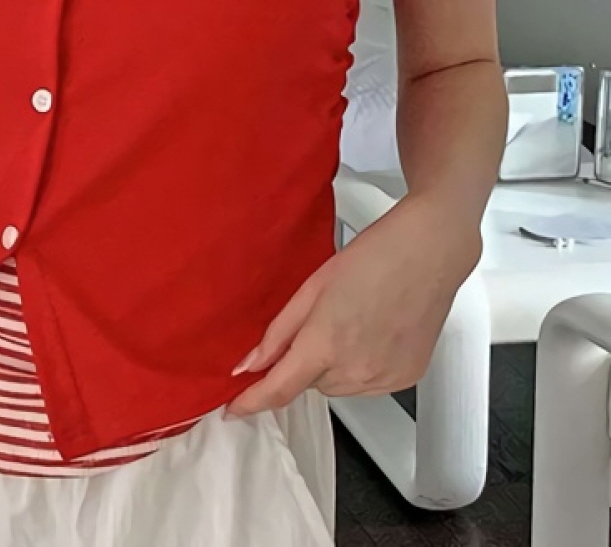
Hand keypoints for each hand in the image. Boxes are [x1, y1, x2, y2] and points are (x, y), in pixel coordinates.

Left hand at [227, 197, 480, 415]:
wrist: (428, 252)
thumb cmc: (373, 258)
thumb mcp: (312, 287)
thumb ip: (278, 332)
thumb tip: (250, 363)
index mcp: (325, 342)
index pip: (279, 389)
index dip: (252, 402)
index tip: (235, 410)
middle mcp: (356, 369)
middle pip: (310, 384)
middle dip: (305, 361)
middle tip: (323, 320)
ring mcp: (384, 378)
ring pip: (338, 387)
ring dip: (334, 366)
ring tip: (353, 321)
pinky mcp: (406, 378)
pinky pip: (368, 385)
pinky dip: (362, 367)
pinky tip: (374, 333)